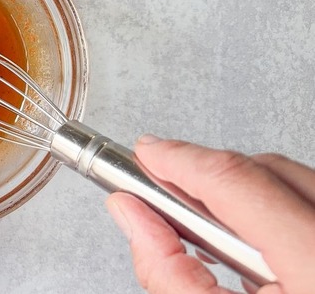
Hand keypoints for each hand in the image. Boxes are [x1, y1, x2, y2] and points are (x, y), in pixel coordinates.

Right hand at [106, 135, 314, 293]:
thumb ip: (171, 274)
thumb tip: (132, 215)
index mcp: (314, 261)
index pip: (237, 181)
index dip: (181, 161)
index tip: (147, 155)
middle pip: (267, 169)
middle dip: (210, 179)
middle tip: (166, 198)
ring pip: (289, 179)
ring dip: (242, 196)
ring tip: (215, 241)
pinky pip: (308, 199)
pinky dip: (272, 211)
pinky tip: (250, 249)